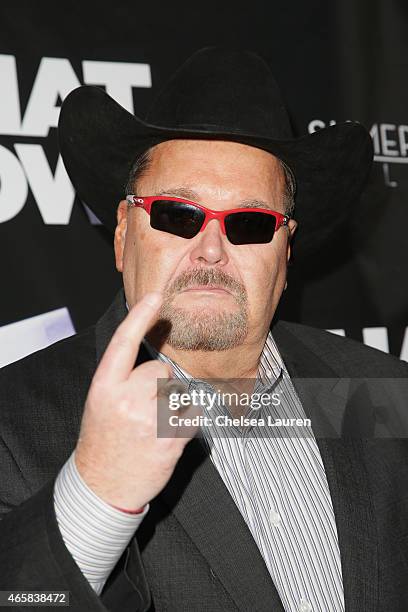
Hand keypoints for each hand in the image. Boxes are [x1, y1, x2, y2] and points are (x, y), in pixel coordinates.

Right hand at [75, 292, 198, 510]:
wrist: (102, 487)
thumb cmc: (104, 441)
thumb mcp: (102, 403)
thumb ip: (124, 380)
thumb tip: (156, 363)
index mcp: (104, 387)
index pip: (124, 343)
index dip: (140, 317)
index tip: (155, 296)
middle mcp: (125, 399)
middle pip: (161, 370)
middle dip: (159, 386)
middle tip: (142, 411)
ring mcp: (148, 420)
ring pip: (179, 393)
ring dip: (173, 407)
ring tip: (152, 429)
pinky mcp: (169, 439)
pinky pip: (191, 417)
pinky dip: (184, 426)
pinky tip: (164, 441)